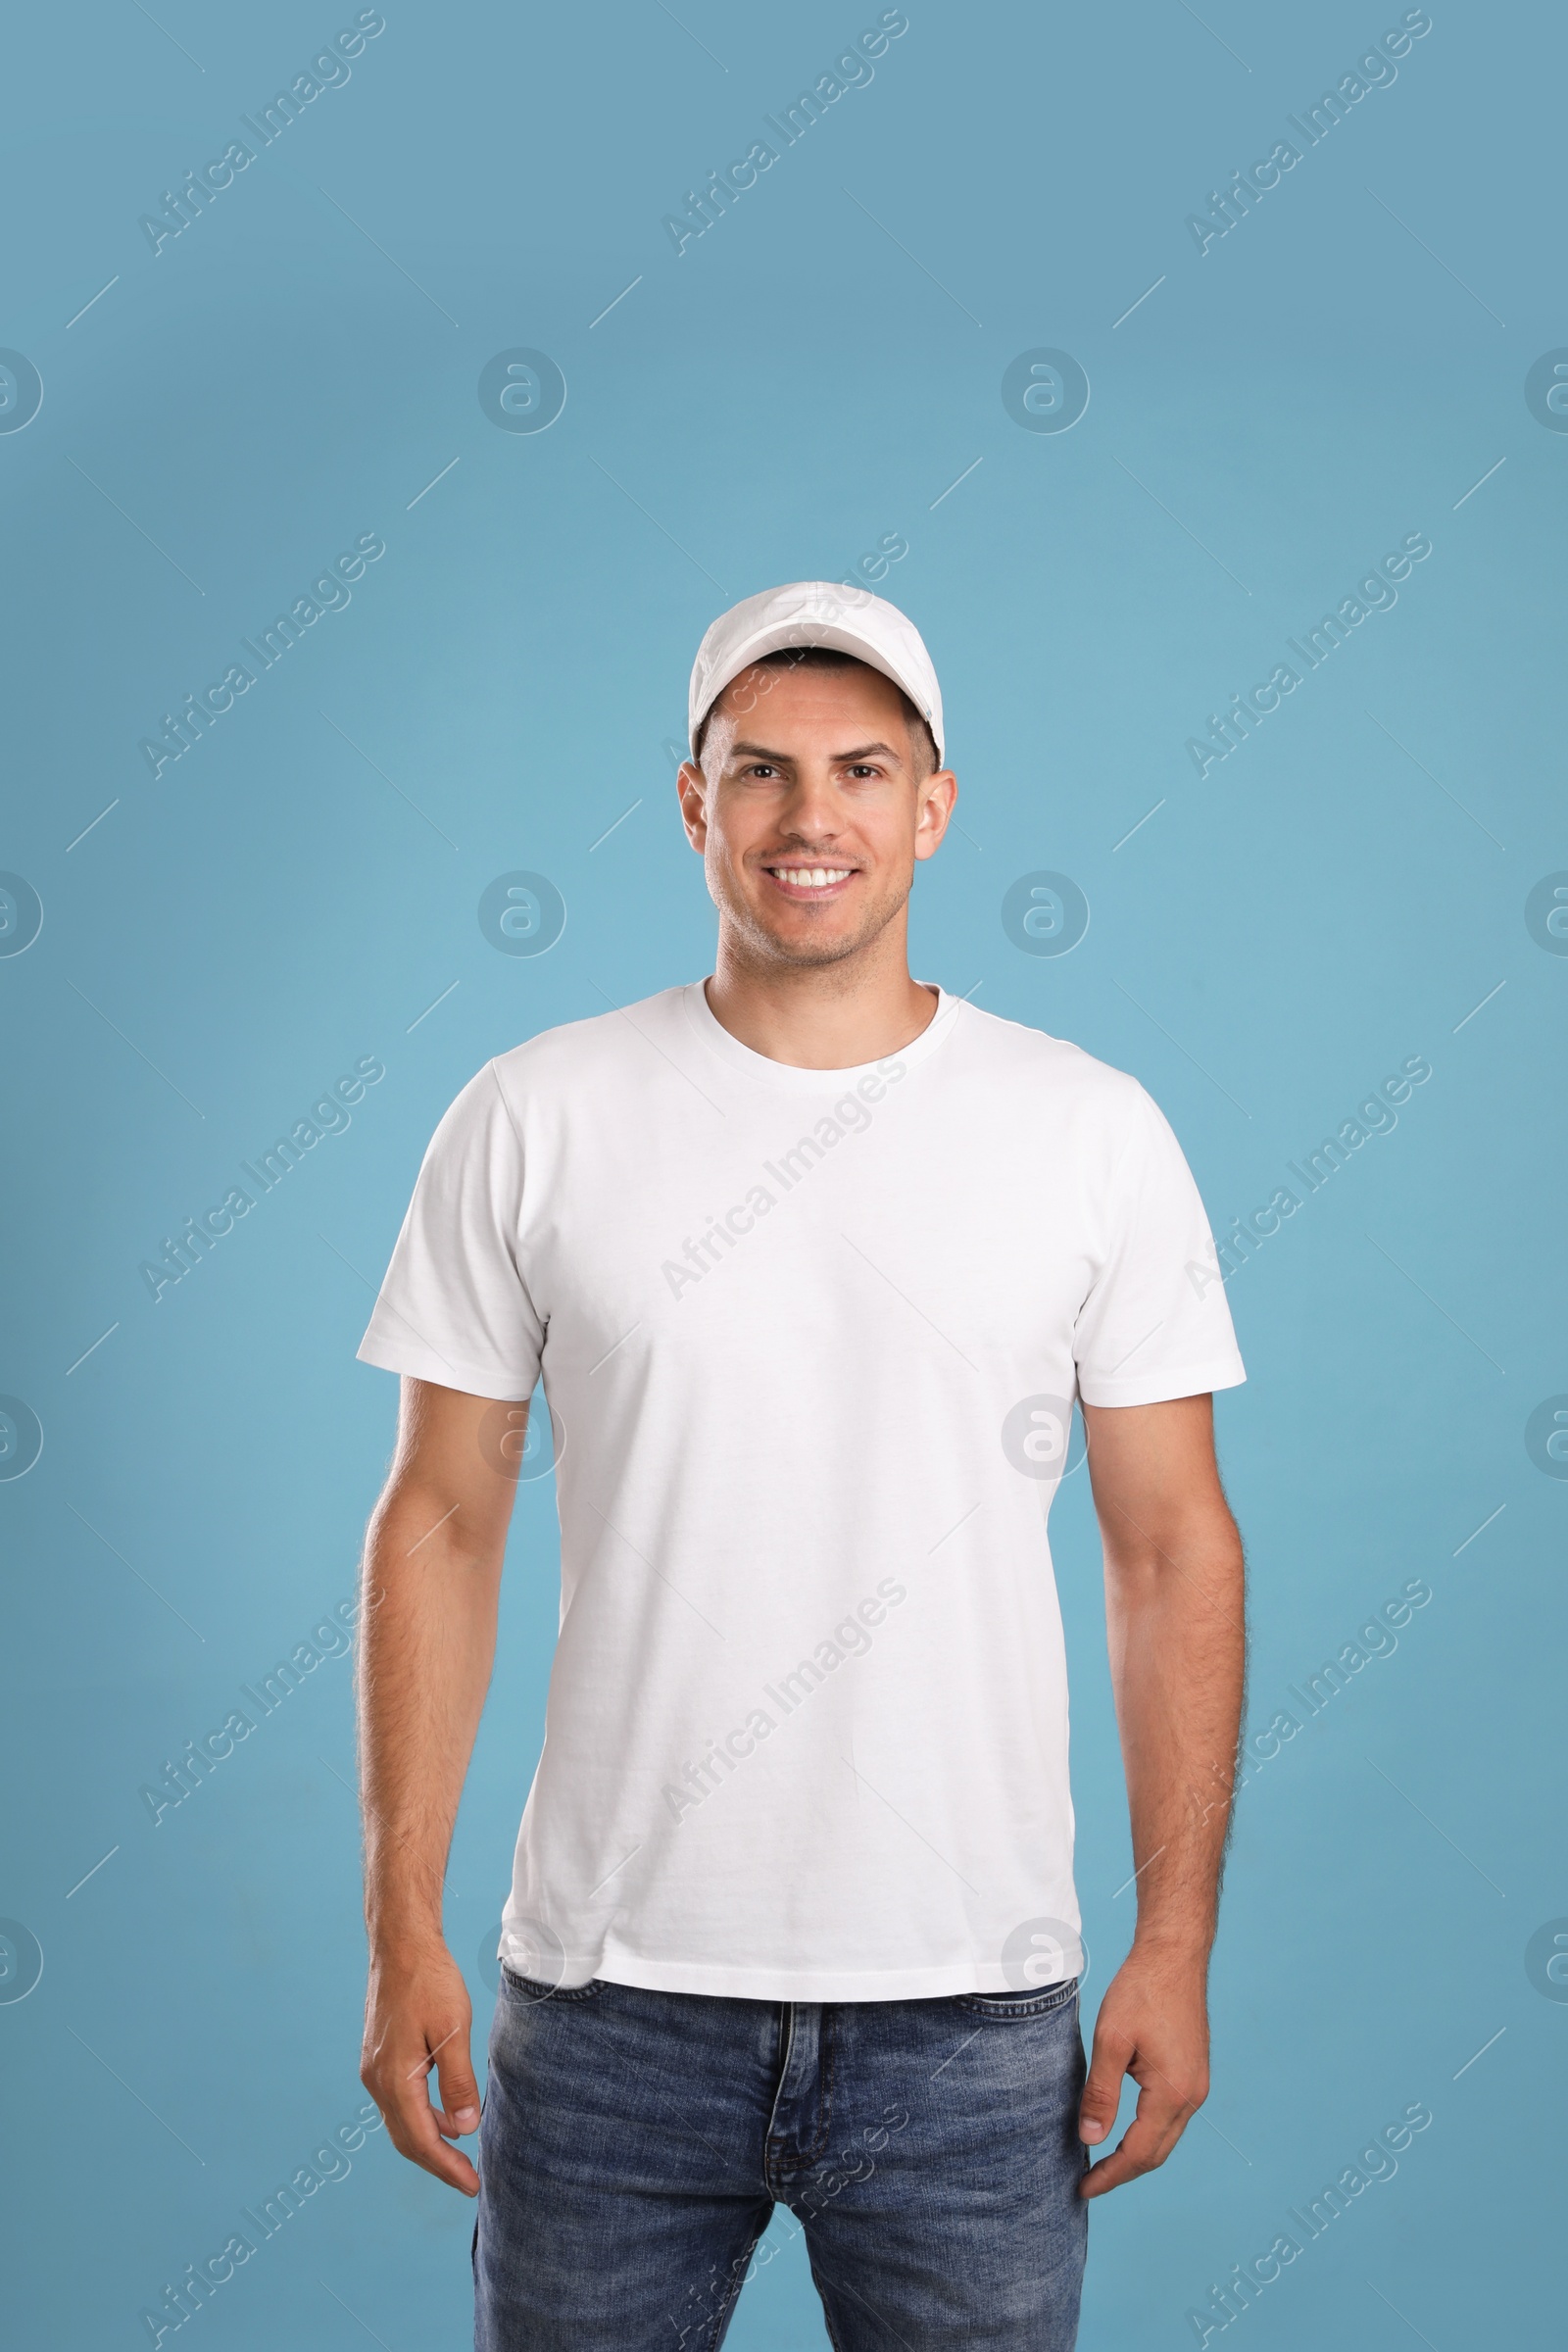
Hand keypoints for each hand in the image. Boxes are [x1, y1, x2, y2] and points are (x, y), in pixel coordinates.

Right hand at [361, 1938, 480, 2195]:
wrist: (401, 1945)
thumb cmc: (429, 1981)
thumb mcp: (454, 2031)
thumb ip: (458, 2082)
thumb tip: (465, 2129)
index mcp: (395, 2079)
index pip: (421, 2141)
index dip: (447, 2168)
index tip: (472, 2185)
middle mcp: (377, 2080)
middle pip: (406, 2139)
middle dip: (438, 2163)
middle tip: (469, 2179)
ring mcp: (374, 2069)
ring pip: (401, 2121)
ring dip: (429, 2139)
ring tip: (462, 2151)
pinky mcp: (379, 2057)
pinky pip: (399, 2101)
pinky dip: (421, 2116)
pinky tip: (444, 2113)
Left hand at [1077, 1943, 1209, 2198]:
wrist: (1174, 1956)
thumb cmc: (1142, 1990)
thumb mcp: (1111, 2040)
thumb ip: (1101, 2093)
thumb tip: (1090, 2140)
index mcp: (1173, 2093)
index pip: (1139, 2153)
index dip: (1110, 2175)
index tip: (1082, 2188)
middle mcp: (1192, 2096)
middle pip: (1157, 2153)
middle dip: (1122, 2172)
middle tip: (1087, 2183)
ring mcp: (1197, 2085)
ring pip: (1165, 2137)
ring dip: (1136, 2154)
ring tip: (1101, 2162)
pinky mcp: (1193, 2073)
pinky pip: (1170, 2117)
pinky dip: (1147, 2132)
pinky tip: (1124, 2129)